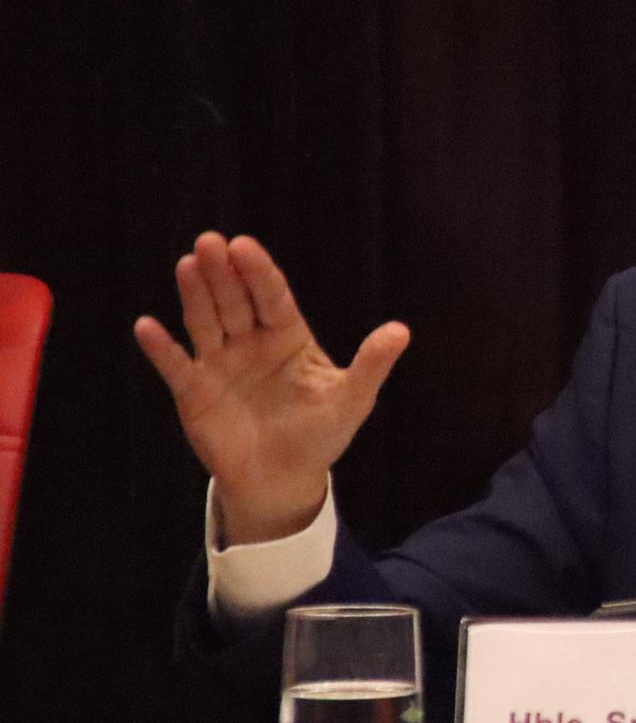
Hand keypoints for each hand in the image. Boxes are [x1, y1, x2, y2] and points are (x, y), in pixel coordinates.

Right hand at [134, 232, 408, 542]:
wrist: (284, 480)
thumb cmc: (321, 436)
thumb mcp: (351, 400)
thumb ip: (371, 365)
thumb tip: (401, 331)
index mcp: (288, 337)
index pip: (272, 297)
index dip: (258, 272)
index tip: (244, 245)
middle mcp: (250, 343)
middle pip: (235, 301)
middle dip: (223, 272)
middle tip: (210, 241)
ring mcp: (219, 364)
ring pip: (205, 322)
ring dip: (195, 295)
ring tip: (187, 265)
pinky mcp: (194, 393)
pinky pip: (175, 366)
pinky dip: (161, 348)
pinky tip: (147, 326)